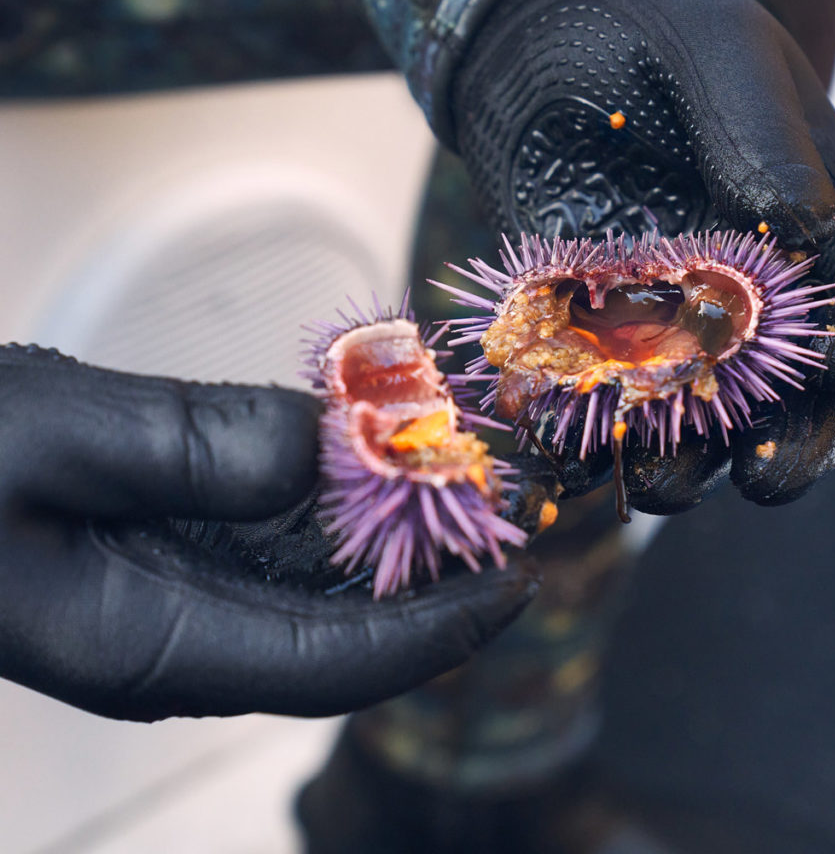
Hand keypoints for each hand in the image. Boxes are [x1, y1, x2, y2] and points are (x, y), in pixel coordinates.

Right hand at [0, 344, 540, 721]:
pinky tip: (362, 464)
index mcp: (153, 643)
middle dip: (430, 574)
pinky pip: (270, 544)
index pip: (341, 661)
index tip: (518, 578)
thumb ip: (195, 446)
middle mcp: (174, 637)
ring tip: (457, 482)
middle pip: (341, 628)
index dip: (442, 625)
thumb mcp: (52, 439)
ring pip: (311, 586)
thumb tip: (329, 445)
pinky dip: (329, 509)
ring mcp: (166, 598)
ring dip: (387, 538)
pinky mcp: (158, 552)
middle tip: (504, 509)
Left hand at [451, 0, 834, 507]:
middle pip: (809, 392)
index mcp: (833, 215)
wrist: (537, 33)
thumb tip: (805, 229)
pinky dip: (590, 435)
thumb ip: (763, 133)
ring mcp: (678, 314)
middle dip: (793, 444)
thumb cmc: (648, 23)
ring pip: (706, 419)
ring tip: (653, 479)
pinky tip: (568, 452)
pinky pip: (605, 401)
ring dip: (687, 462)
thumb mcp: (717, 49)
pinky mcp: (597, 325)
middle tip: (761, 474)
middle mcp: (766, 285)